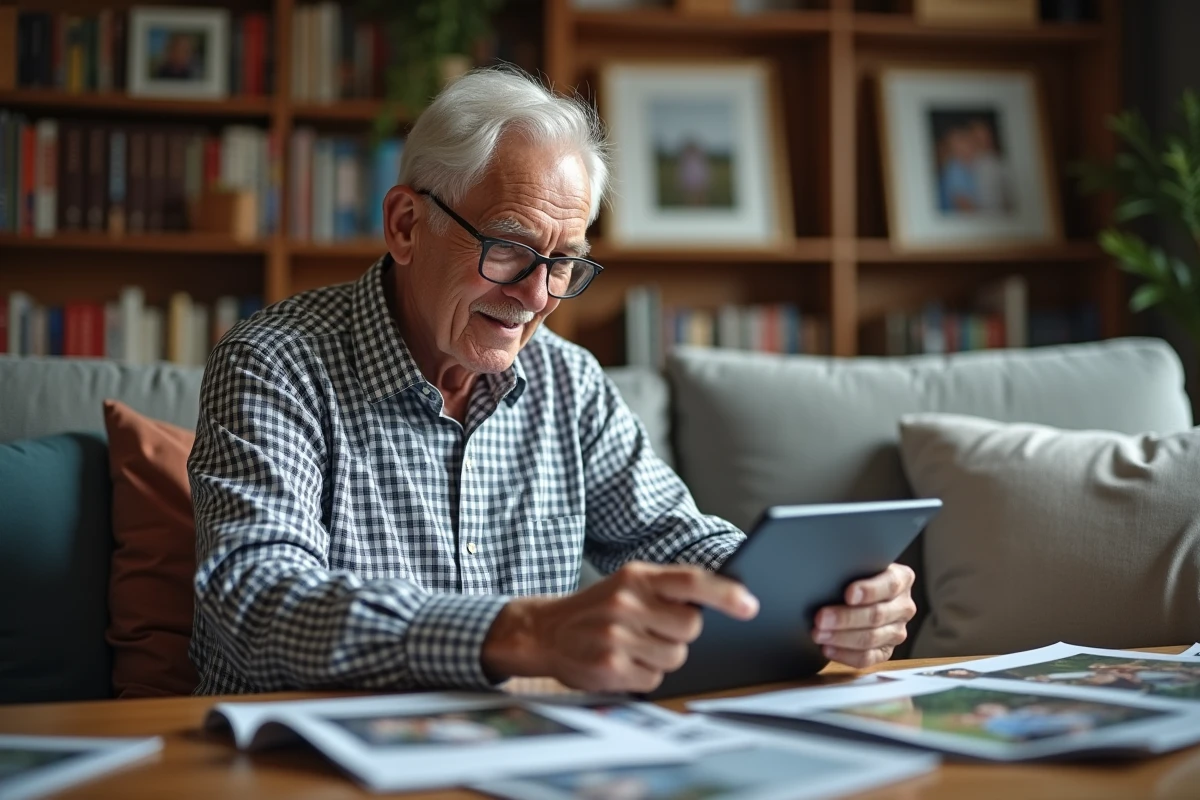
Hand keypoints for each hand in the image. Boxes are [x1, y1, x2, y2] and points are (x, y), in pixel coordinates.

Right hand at [482, 562, 758, 692]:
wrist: (544, 630)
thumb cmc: (598, 608)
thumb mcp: (629, 583)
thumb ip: (670, 588)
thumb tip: (727, 599)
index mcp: (637, 576)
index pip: (691, 581)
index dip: (725, 594)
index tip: (750, 606)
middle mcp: (626, 602)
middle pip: (691, 627)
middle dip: (680, 633)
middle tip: (653, 628)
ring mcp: (616, 635)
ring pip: (676, 657)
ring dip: (662, 656)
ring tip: (633, 645)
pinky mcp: (609, 666)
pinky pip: (654, 678)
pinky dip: (644, 675)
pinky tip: (622, 662)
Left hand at [812, 563, 915, 669]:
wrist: (858, 594)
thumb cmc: (853, 576)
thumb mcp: (857, 565)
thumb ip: (852, 568)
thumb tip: (827, 573)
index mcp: (902, 579)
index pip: (890, 585)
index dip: (869, 591)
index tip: (848, 594)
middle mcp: (904, 606)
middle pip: (877, 615)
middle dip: (845, 618)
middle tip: (821, 618)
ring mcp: (897, 631)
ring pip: (871, 639)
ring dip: (841, 638)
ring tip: (818, 634)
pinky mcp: (886, 651)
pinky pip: (867, 658)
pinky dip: (845, 655)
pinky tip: (827, 648)